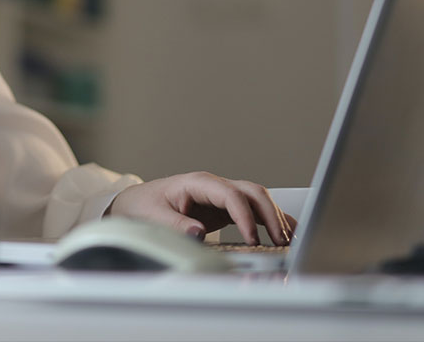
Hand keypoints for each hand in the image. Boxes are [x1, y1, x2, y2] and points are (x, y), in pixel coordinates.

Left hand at [107, 171, 296, 245]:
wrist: (136, 203)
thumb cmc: (144, 206)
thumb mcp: (154, 216)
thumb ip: (175, 224)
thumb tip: (198, 232)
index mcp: (198, 183)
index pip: (231, 196)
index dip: (245, 217)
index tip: (253, 239)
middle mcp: (214, 186)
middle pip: (252, 192)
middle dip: (270, 215)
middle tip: (280, 240)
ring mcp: (221, 196)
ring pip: (257, 199)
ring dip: (274, 217)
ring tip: (287, 240)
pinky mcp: (224, 208)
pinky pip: (253, 210)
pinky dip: (270, 220)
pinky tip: (285, 231)